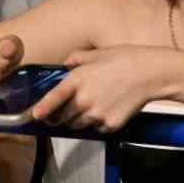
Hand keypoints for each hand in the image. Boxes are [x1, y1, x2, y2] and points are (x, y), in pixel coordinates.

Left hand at [30, 46, 165, 130]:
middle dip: (59, 116)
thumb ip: (75, 59)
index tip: (32, 116)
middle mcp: (84, 100)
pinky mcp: (111, 125)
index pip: (52, 99)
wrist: (151, 73)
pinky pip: (98, 129)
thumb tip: (66, 64)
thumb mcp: (95, 53)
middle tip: (62, 112)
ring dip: (78, 120)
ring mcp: (98, 114)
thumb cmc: (124, 58)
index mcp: (77, 80)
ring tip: (89, 108)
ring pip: (78, 125)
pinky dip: (98, 123)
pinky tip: (108, 110)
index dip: (40, 109)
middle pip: (63, 117)